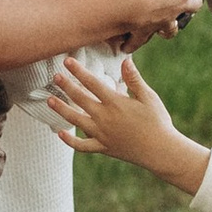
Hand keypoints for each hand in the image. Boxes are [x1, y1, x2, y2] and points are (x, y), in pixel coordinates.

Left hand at [46, 51, 210, 194]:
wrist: (161, 151)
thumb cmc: (158, 122)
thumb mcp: (148, 97)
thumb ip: (134, 79)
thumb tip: (125, 61)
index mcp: (115, 103)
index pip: (92, 82)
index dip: (78, 71)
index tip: (67, 61)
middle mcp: (105, 117)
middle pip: (80, 98)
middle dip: (66, 86)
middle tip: (55, 76)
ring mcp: (102, 134)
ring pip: (75, 120)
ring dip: (61, 109)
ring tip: (49, 100)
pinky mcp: (103, 148)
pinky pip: (82, 146)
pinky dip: (70, 140)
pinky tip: (60, 133)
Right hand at [119, 0, 205, 39]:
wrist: (130, 3)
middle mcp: (181, 4)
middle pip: (195, 4)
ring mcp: (166, 20)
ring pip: (173, 27)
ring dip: (171, 25)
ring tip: (166, 22)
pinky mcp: (147, 31)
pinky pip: (141, 40)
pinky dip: (135, 42)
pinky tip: (127, 44)